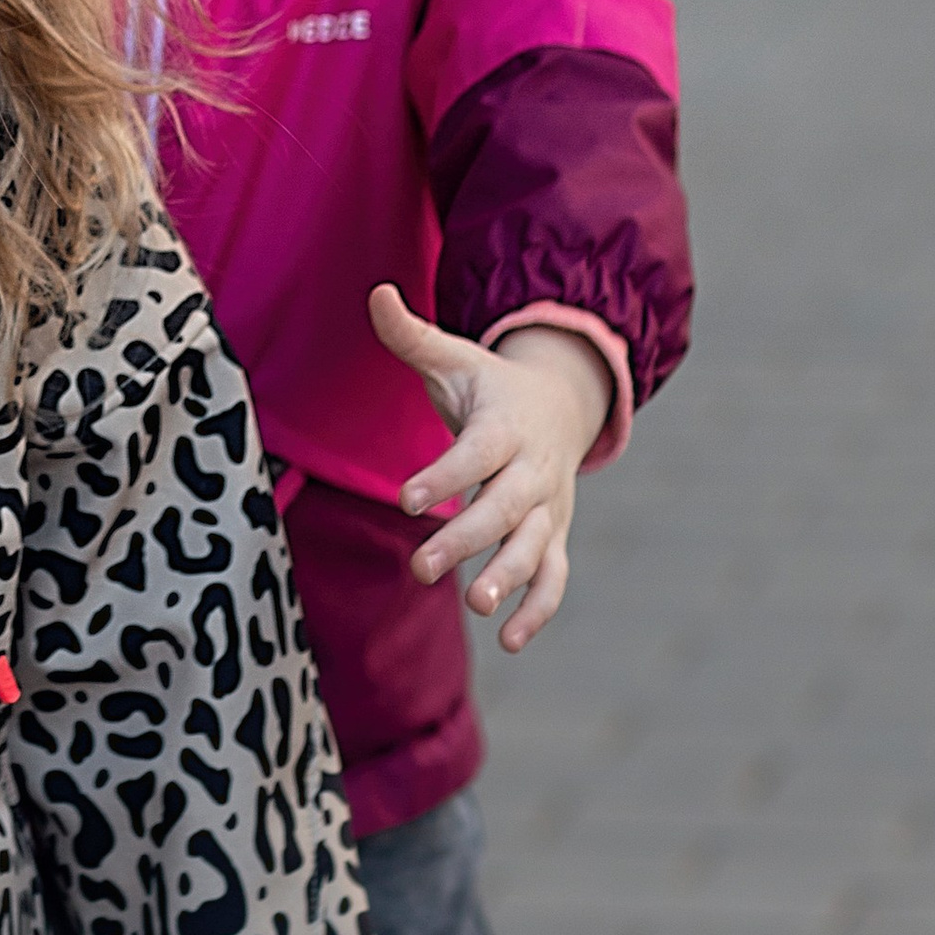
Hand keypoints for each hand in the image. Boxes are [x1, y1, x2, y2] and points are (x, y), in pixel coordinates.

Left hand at [371, 284, 614, 653]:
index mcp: (505, 425)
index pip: (476, 454)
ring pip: (536, 549)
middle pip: (504, 509)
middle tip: (422, 569)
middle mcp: (533, 471)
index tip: (406, 500)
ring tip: (474, 606)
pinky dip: (539, 610)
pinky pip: (554, 578)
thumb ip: (411, 334)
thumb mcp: (454, 356)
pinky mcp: (554, 537)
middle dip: (466, 539)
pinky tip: (508, 641)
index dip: (444, 476)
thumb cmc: (488, 385)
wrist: (558, 404)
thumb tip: (376, 293)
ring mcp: (549, 508)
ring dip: (509, 578)